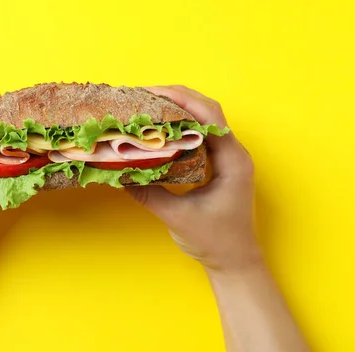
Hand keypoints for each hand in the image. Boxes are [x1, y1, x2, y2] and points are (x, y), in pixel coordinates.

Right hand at [128, 85, 260, 271]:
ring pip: (205, 120)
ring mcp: (228, 158)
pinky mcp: (219, 165)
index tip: (152, 93)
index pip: (210, 117)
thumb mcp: (178, 217)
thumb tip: (119, 173)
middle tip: (145, 95)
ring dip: (179, 109)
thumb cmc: (215, 241)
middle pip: (208, 111)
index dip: (182, 101)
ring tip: (150, 105)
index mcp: (233, 161)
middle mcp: (234, 153)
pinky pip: (201, 135)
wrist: (235, 261)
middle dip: (177, 98)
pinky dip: (181, 126)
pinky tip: (161, 128)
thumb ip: (149, 194)